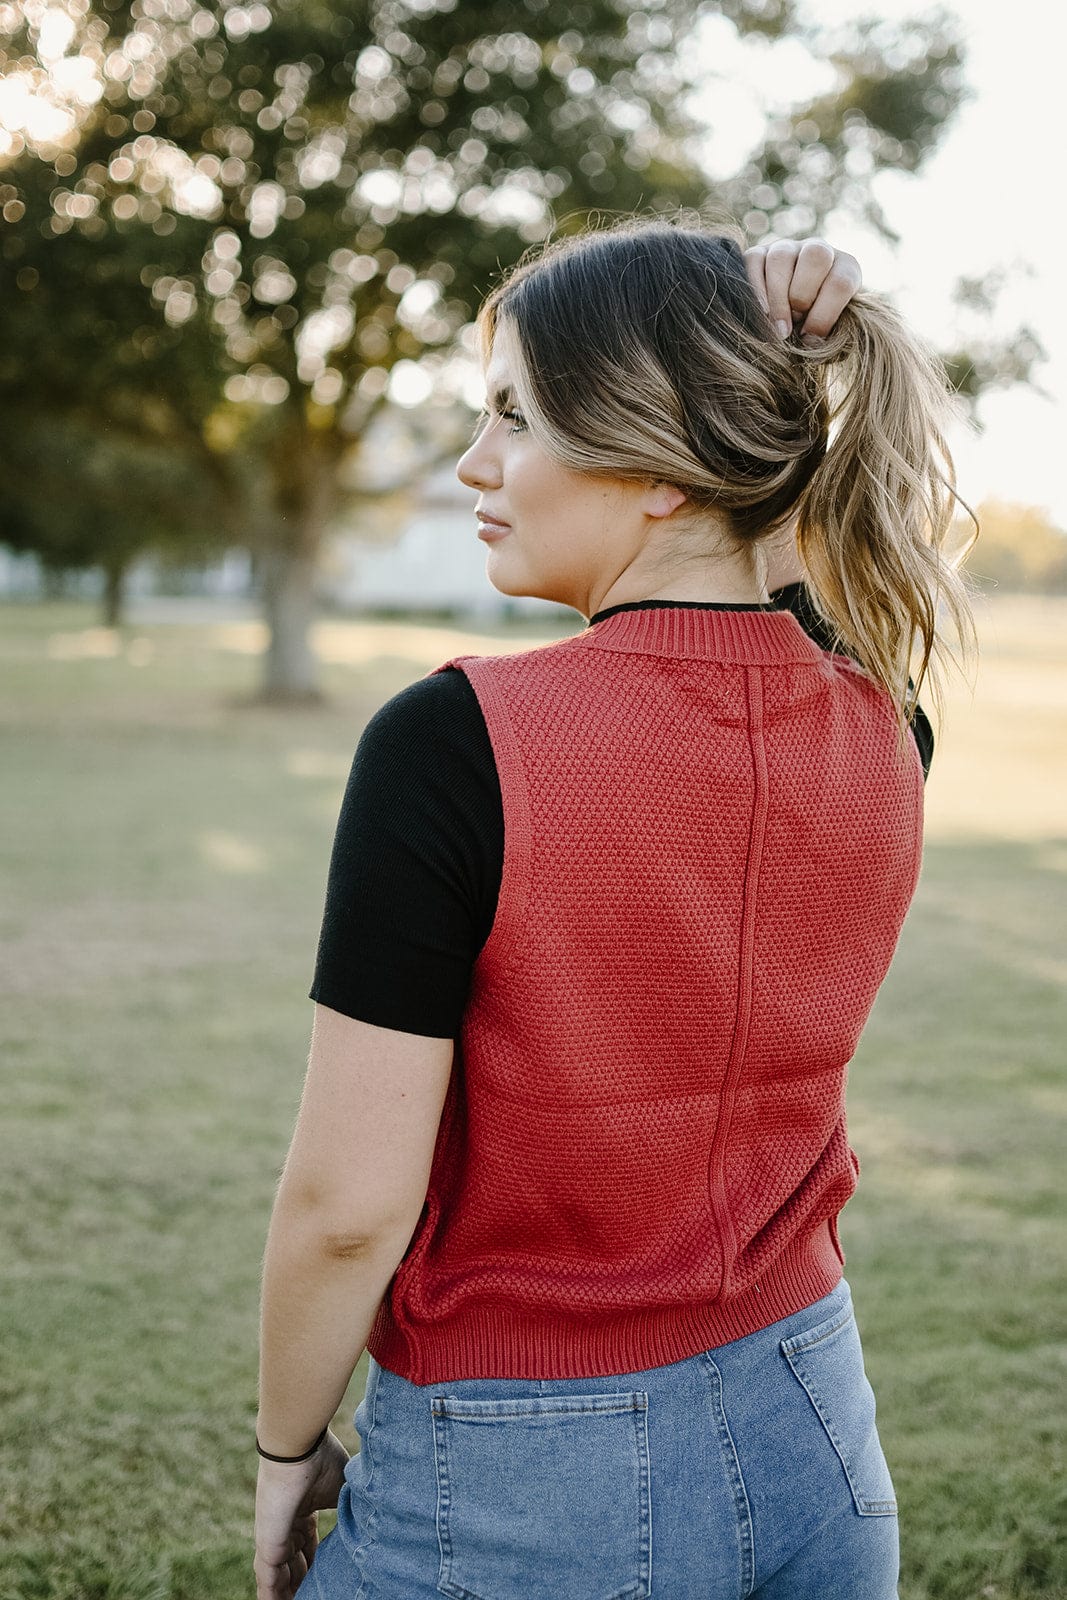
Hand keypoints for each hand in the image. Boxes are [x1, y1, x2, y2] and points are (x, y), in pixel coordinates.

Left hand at [253, 1429, 349, 1599]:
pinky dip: (272, 1596)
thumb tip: (374, 1515)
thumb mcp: (343, 1488)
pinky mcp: (268, 1543)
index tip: (328, 1576)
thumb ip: (351, 1505)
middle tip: (317, 1595)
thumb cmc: (322, 1459)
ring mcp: (276, 1535)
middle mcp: (287, 1525)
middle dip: (304, 1581)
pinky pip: (268, 1579)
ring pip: (282, 1575)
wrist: (299, 1446)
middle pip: (295, 1564)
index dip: (316, 1563)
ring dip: (290, 1591)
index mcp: (303, 1511)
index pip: (309, 1546)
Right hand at [742, 238, 861, 345]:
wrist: (790, 321)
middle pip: (816, 255)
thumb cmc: (813, 331)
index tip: (809, 341)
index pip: (841, 282)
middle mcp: (817, 251)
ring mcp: (787, 248)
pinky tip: (760, 313)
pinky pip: (753, 262)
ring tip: (775, 326)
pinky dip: (754, 289)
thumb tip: (809, 342)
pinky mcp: (758, 254)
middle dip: (802, 295)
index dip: (824, 316)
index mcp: (844, 268)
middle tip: (793, 326)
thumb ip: (827, 337)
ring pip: (781, 258)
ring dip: (777, 297)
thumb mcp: (829, 334)